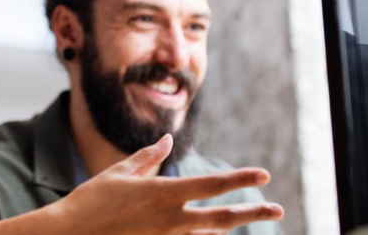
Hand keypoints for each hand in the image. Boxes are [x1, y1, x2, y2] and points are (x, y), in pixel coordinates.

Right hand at [44, 134, 283, 234]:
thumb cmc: (90, 202)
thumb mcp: (119, 173)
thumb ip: (147, 157)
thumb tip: (165, 141)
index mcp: (162, 193)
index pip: (211, 184)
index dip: (241, 179)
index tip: (263, 175)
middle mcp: (169, 219)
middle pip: (221, 217)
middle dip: (251, 212)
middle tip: (277, 209)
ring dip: (229, 226)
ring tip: (247, 217)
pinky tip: (215, 233)